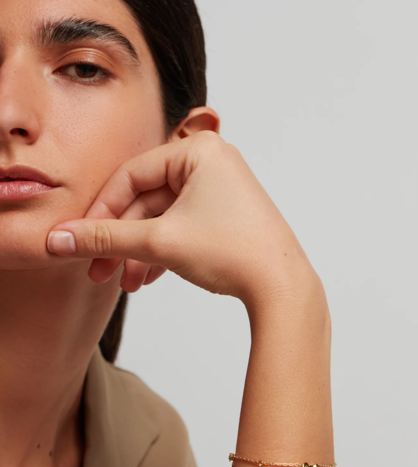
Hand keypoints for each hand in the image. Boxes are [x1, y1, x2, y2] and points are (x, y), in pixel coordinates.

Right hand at [47, 131, 309, 306]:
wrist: (282, 288)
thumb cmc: (233, 253)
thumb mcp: (160, 242)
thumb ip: (106, 238)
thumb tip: (60, 239)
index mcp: (198, 152)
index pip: (132, 175)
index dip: (101, 210)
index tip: (79, 239)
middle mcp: (211, 164)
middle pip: (146, 200)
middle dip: (121, 240)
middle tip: (98, 271)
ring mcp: (220, 190)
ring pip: (163, 218)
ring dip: (139, 252)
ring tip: (127, 283)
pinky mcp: (225, 215)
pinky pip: (182, 227)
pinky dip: (162, 252)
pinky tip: (147, 277)